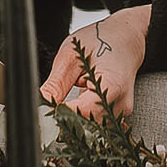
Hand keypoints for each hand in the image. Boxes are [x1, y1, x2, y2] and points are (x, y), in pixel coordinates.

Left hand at [41, 5, 151, 121]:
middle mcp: (120, 105)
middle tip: (49, 105)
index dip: (60, 114)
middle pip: (85, 124)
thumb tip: (40, 104)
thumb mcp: (72, 54)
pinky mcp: (115, 116)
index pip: (82, 113)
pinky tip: (74, 106)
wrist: (126, 38)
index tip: (44, 110)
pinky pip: (95, 124)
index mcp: (113, 86)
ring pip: (89, 127)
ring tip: (66, 98)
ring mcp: (120, 113)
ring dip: (72, 118)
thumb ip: (57, 83)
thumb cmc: (102, 39)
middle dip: (63, 118)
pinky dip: (81, 118)